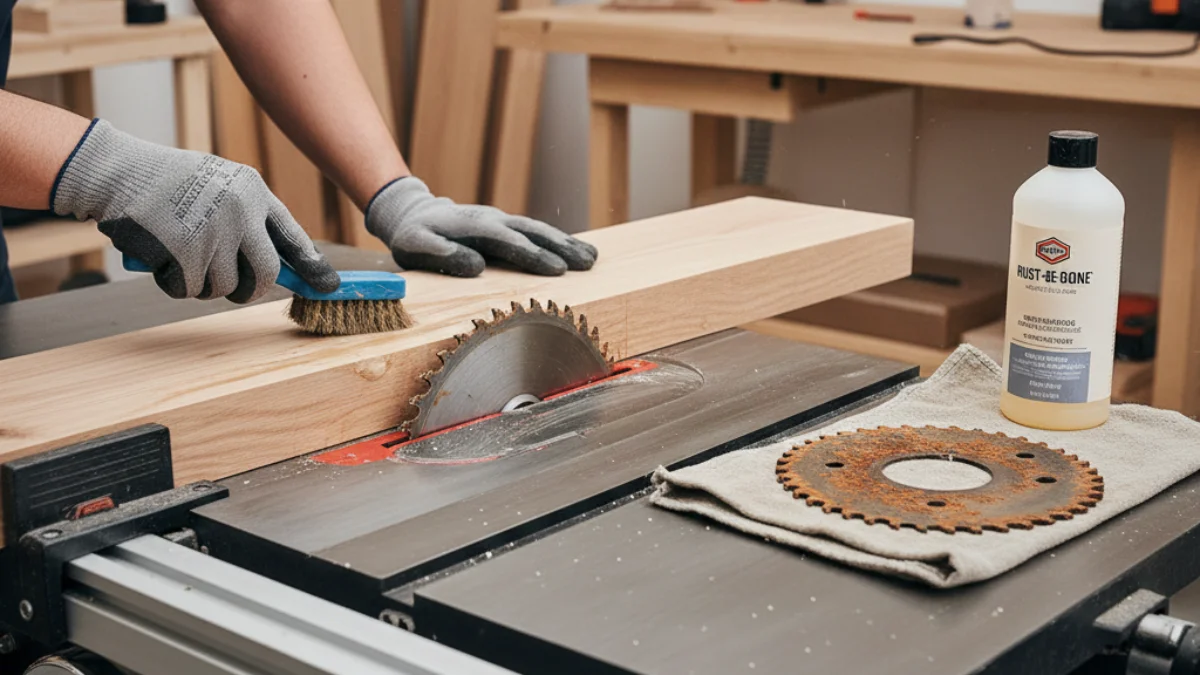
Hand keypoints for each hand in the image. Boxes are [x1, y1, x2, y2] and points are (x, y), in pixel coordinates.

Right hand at [52, 120, 339, 302]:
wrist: (120, 172)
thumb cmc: (168, 183)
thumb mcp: (219, 186)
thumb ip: (246, 218)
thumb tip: (276, 266)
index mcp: (254, 193)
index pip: (293, 237)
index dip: (312, 266)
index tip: (327, 287)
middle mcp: (242, 213)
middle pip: (266, 273)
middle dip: (251, 290)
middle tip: (237, 291)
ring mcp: (216, 234)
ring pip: (224, 287)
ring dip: (203, 284)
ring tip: (181, 257)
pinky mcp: (186, 254)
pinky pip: (190, 289)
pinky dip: (175, 284)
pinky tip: (161, 259)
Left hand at [365, 177, 597, 276]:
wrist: (414, 212)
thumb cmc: (413, 235)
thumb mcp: (415, 245)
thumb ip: (440, 253)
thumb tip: (476, 266)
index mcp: (473, 227)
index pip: (508, 242)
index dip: (532, 255)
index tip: (556, 269)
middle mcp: (493, 220)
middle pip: (532, 232)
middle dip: (561, 247)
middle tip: (588, 264)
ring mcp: (502, 221)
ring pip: (539, 230)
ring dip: (566, 243)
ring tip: (593, 259)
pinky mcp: (507, 226)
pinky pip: (536, 232)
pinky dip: (559, 241)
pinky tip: (578, 252)